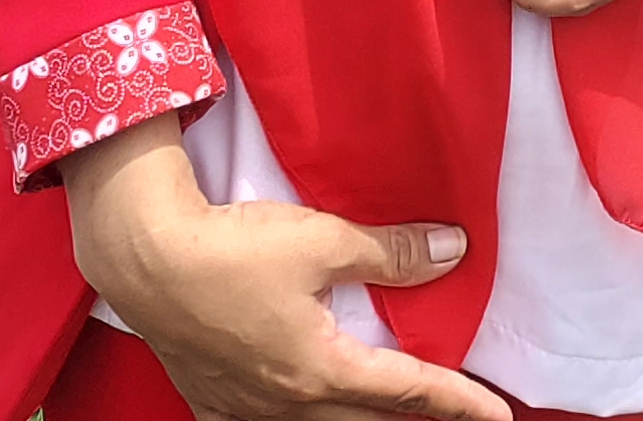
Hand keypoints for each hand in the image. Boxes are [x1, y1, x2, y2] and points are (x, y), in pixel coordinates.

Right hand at [65, 121, 502, 420]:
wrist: (143, 257)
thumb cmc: (234, 247)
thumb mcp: (323, 239)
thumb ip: (391, 253)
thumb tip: (453, 251)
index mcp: (322, 372)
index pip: (410, 392)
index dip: (460, 402)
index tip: (499, 415)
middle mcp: (286, 405)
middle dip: (412, 417)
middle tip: (448, 408)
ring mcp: (244, 410)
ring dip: (357, 416)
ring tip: (382, 404)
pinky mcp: (211, 401)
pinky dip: (300, 416)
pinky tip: (305, 404)